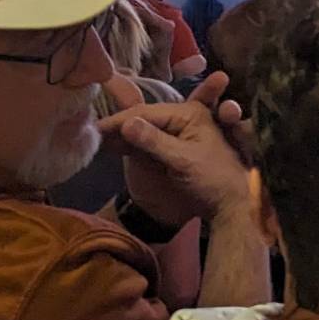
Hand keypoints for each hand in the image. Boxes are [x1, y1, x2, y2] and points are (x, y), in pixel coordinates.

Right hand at [102, 72, 248, 227]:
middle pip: (143, 118)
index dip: (121, 120)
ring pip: (141, 129)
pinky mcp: (167, 148)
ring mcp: (175, 133)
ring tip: (97, 137)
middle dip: (119, 124)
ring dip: (120, 134)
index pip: (148, 112)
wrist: (225, 207)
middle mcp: (183, 117)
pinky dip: (126, 144)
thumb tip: (126, 123)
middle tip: (94, 130)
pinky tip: (107, 146)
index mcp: (192, 113)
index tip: (97, 128)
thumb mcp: (183, 161)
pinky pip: (143, 142)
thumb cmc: (212, 180)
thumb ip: (154, 141)